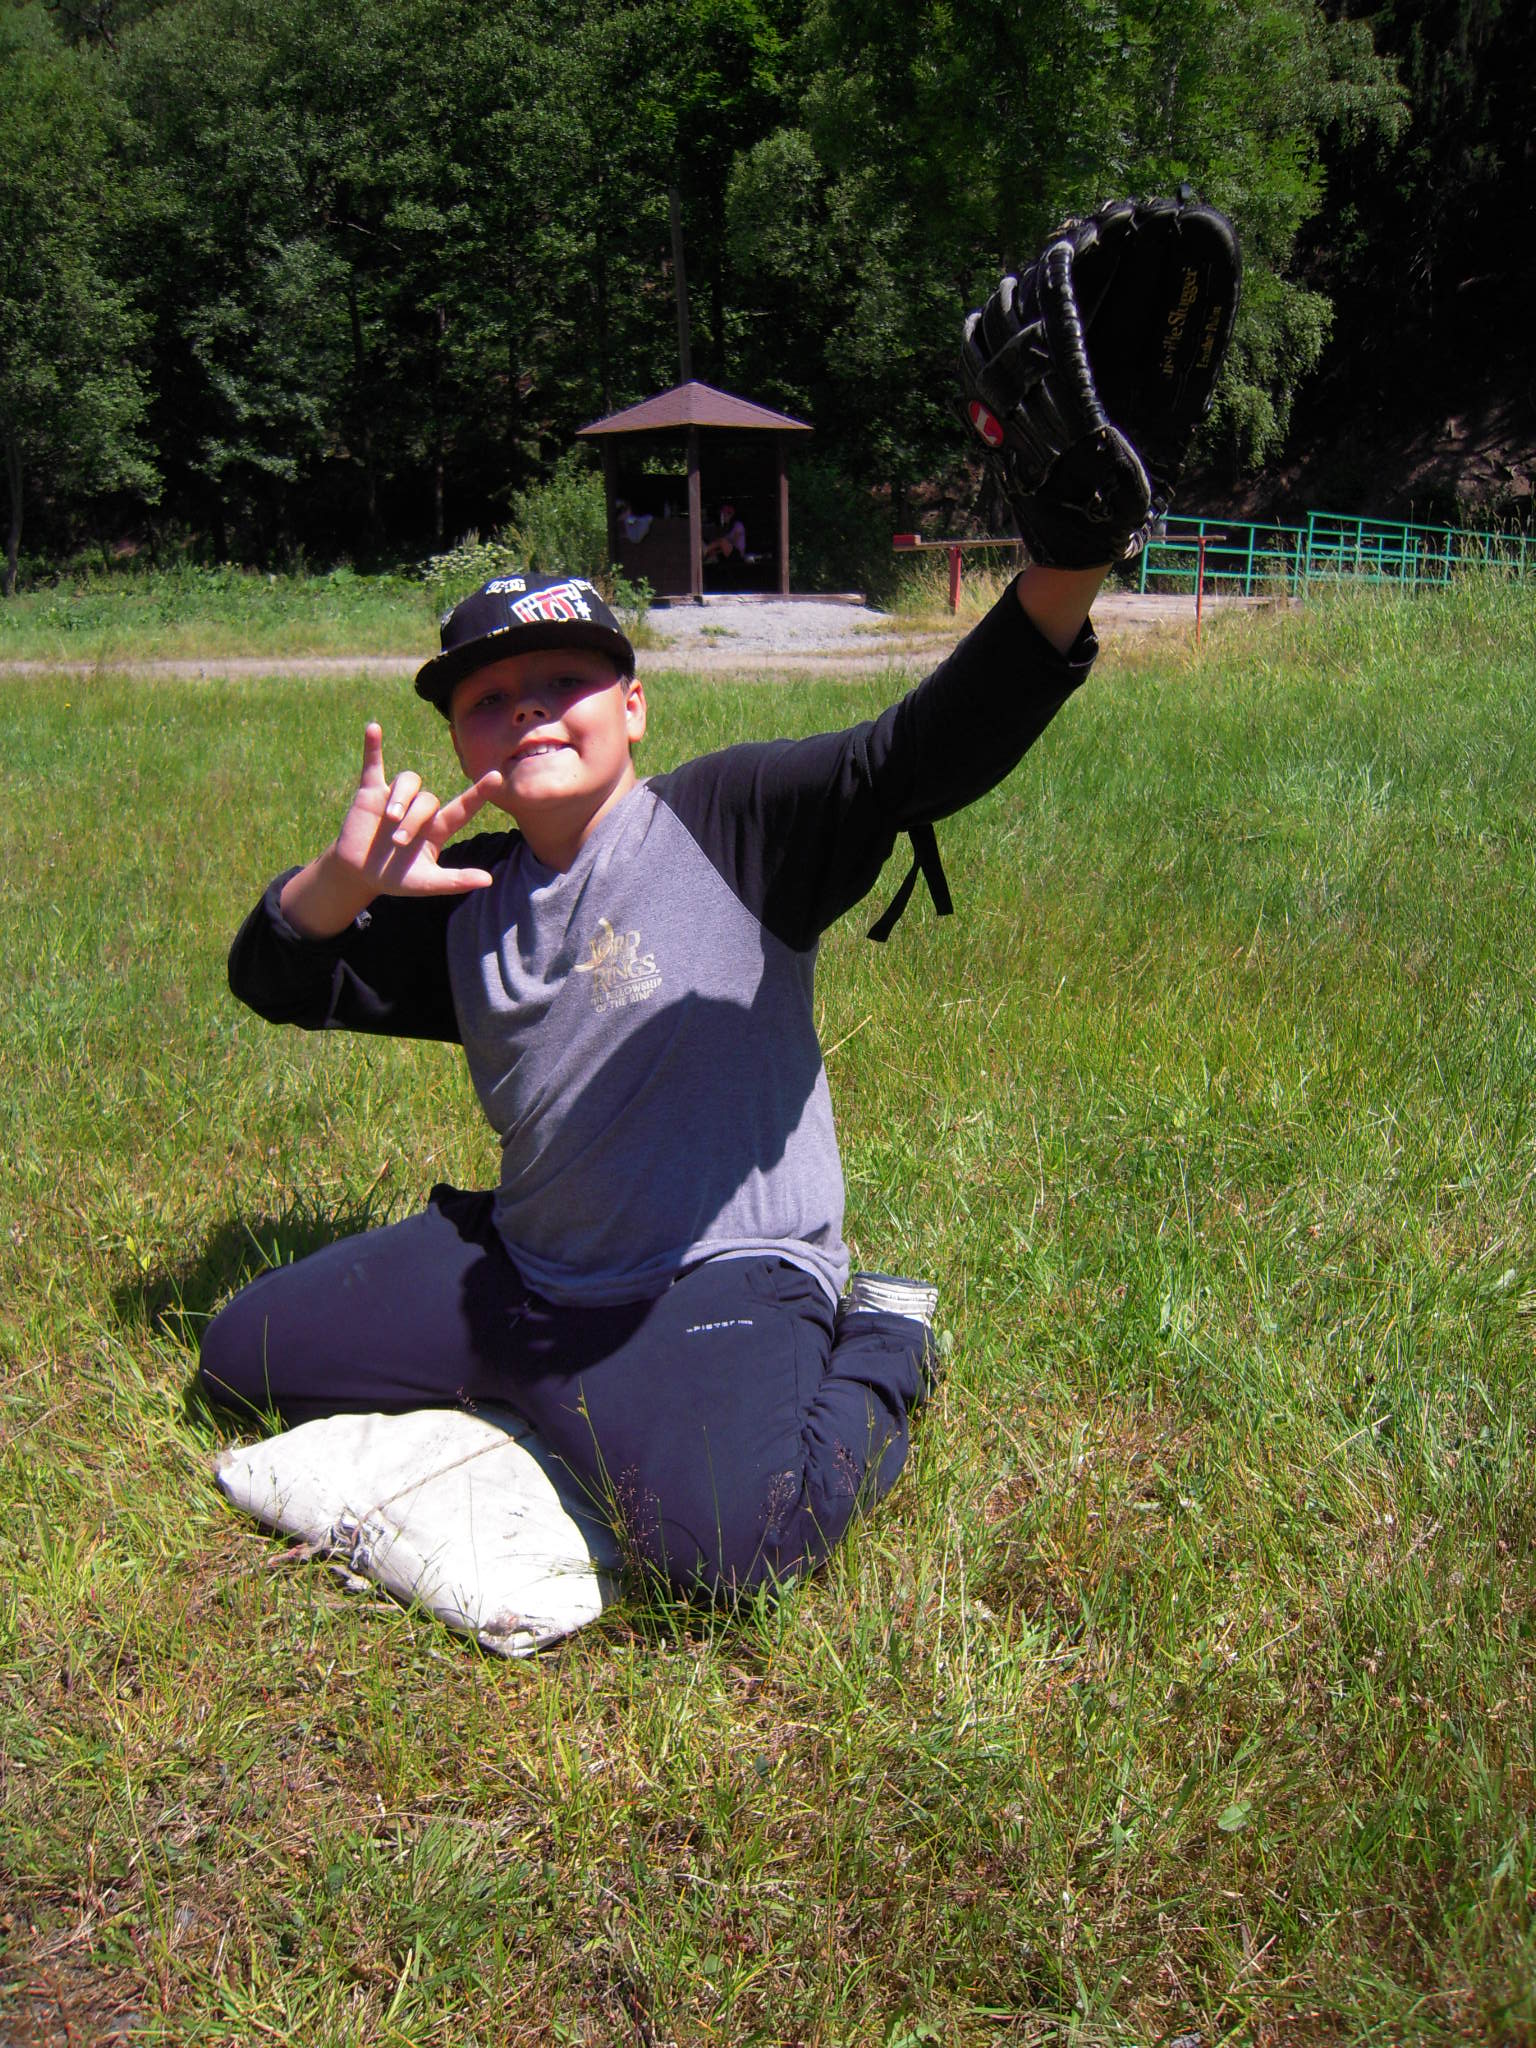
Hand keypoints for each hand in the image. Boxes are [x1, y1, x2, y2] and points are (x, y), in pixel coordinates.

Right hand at [280, 723, 503, 936]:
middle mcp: (421, 809)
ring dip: (401, 797)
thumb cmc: (396, 879)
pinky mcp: (371, 793)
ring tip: (389, 818)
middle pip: (428, 799)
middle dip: (413, 820)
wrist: (359, 873)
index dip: (479, 792)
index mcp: (437, 828)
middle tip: (398, 842)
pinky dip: (373, 747)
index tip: (496, 776)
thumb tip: (489, 880)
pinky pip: (374, 765)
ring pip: (409, 781)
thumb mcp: (426, 883)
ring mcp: (396, 798)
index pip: (463, 807)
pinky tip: (373, 728)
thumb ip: (456, 881)